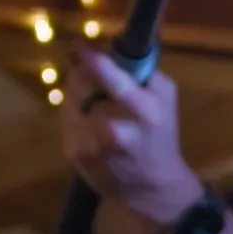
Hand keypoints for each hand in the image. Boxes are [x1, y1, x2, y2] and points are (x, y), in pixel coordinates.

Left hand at [58, 46, 204, 224]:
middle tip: (89, 71)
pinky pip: (65, 118)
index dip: (94, 61)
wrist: (151, 188)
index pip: (116, 83)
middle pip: (82, 87)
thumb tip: (113, 49)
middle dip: (82, 74)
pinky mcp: (75, 154)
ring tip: (93, 100)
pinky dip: (73, 113)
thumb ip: (144, 73)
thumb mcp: (167, 99)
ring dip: (77, 94)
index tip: (80, 45)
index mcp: (147, 113)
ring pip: (69, 100)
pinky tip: (89, 121)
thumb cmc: (161, 136)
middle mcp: (116, 131)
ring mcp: (91, 146)